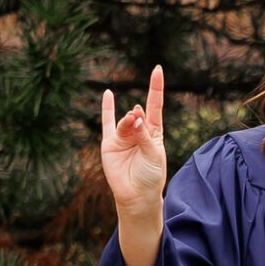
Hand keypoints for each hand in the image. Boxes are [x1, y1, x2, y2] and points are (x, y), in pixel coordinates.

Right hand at [101, 66, 167, 223]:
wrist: (137, 196)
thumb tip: (134, 114)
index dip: (156, 88)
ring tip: (130, 122)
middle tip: (137, 118)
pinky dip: (107, 109)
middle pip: (138, 115)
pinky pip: (107, 123)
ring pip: (124, 121)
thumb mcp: (153, 154)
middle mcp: (139, 131)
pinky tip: (108, 94)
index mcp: (154, 132)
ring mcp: (124, 136)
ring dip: (127, 121)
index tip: (157, 69)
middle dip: (138, 116)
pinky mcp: (110, 143)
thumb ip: (143, 134)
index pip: (155, 106)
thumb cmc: (150, 176)